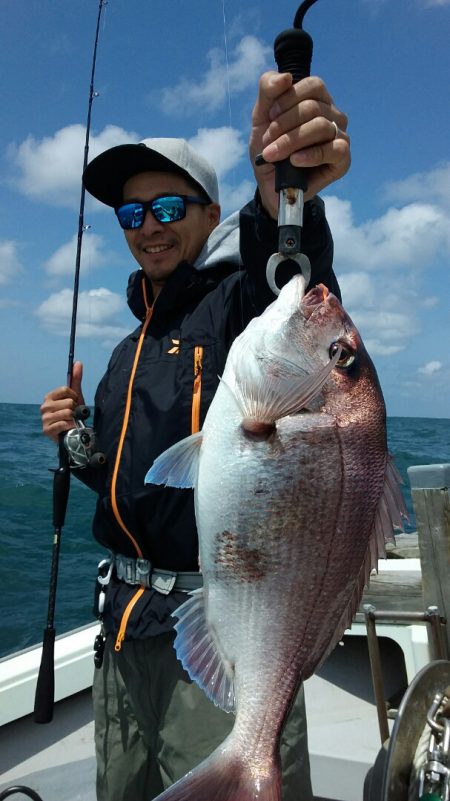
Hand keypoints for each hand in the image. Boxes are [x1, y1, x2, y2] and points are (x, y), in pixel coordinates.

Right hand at [40, 361, 84, 441]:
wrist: (72, 432)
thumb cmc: (72, 413)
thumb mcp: (75, 396)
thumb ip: (76, 379)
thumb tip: (78, 362)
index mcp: (49, 397)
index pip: (65, 389)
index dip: (74, 396)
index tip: (75, 402)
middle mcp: (44, 406)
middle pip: (68, 402)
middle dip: (74, 409)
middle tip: (72, 414)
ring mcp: (44, 418)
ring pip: (67, 413)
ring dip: (73, 418)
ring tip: (70, 421)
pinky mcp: (47, 430)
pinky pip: (64, 424)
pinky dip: (70, 426)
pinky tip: (68, 428)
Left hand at [249, 72, 349, 217]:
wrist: (269, 182)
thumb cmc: (269, 147)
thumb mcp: (261, 117)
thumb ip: (268, 90)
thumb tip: (286, 77)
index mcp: (318, 99)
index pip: (313, 85)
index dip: (289, 98)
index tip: (269, 116)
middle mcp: (333, 115)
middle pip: (313, 108)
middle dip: (284, 125)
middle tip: (267, 142)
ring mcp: (340, 136)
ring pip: (321, 127)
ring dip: (291, 141)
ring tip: (273, 155)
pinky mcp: (342, 159)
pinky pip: (333, 150)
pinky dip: (311, 155)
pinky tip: (295, 161)